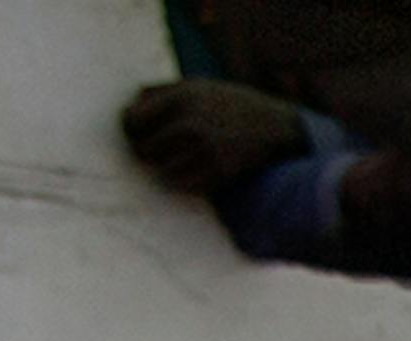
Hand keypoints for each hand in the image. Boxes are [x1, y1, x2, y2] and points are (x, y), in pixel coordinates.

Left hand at [123, 80, 299, 197]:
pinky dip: (184, 182)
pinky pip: (184, 184)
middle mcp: (191, 120)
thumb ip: (162, 91)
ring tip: (178, 163)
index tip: (137, 136)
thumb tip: (128, 105)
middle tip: (157, 153)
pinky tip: (194, 174)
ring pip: (162, 170)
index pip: (132, 119)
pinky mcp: (221, 170)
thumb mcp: (200, 86)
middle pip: (144, 148)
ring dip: (167, 169)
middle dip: (148, 152)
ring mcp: (207, 147)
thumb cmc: (234, 105)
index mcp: (182, 96)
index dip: (130, 130)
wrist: (282, 127)